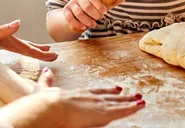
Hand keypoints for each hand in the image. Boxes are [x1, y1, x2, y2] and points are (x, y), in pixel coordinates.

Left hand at [0, 19, 57, 60]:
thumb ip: (2, 29)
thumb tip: (19, 23)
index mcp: (5, 37)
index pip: (27, 47)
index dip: (40, 53)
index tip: (54, 56)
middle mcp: (4, 37)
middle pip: (26, 45)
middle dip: (40, 51)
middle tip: (54, 55)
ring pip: (19, 46)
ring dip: (31, 48)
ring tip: (41, 50)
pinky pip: (10, 47)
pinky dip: (18, 49)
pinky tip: (17, 48)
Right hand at [0, 67, 144, 127]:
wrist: (48, 107)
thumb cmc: (44, 102)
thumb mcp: (43, 89)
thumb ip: (46, 80)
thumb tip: (46, 70)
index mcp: (78, 93)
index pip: (96, 91)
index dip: (106, 91)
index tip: (116, 89)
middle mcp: (90, 97)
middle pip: (110, 96)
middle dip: (122, 96)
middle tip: (133, 94)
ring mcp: (97, 104)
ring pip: (118, 103)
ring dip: (130, 102)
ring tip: (141, 100)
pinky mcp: (102, 113)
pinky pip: (121, 111)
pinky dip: (131, 108)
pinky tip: (139, 106)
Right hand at [63, 0, 107, 31]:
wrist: (76, 12)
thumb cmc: (92, 8)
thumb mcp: (98, 4)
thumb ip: (106, 3)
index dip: (100, 5)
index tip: (105, 12)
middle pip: (87, 6)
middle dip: (95, 15)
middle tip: (99, 18)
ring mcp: (71, 3)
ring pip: (79, 13)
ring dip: (88, 21)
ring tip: (93, 24)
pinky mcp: (66, 11)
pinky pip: (69, 18)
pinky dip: (77, 24)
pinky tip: (84, 27)